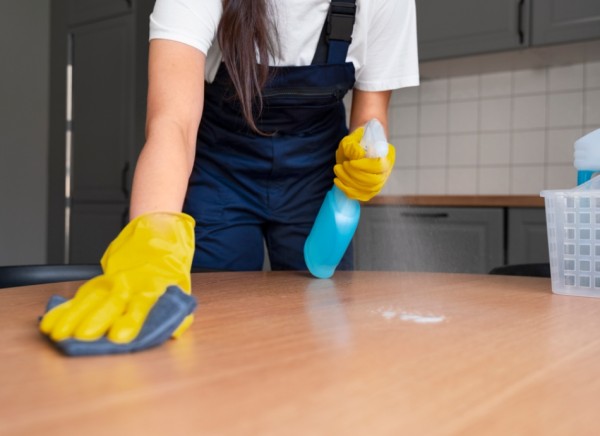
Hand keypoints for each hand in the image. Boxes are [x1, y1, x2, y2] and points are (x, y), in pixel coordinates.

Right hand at [40, 212, 195, 343]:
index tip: (120, 335)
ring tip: (57, 333)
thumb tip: (176, 331)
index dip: (131, 320)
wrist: (155, 233)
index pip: (142, 305)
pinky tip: (50, 323)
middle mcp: (128, 285)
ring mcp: (110, 282)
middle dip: (96, 319)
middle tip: (84, 335)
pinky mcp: (97, 282)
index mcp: (152, 287)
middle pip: (111, 303)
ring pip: (90, 299)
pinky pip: (79, 297)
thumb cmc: (168, 267)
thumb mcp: (181, 287)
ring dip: (73, 317)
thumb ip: (179, 312)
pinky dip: (64, 311)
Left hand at [333, 127, 395, 201]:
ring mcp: (380, 182)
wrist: (352, 152)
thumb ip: (352, 146)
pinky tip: (338, 181)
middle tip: (342, 165)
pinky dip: (348, 190)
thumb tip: (359, 154)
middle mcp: (386, 170)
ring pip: (368, 189)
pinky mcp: (371, 191)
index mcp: (387, 155)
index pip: (380, 165)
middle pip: (375, 180)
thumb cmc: (353, 144)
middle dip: (355, 174)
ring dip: (349, 181)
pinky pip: (362, 196)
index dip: (365, 166)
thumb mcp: (351, 140)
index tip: (350, 162)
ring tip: (337, 169)